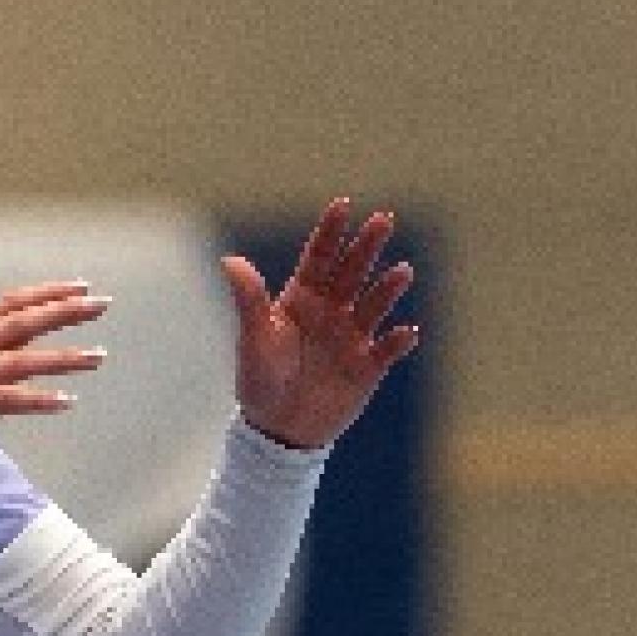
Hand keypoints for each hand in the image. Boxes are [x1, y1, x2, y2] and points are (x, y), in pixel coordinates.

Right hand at [0, 281, 106, 481]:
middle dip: (63, 310)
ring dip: (63, 356)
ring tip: (98, 355)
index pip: (5, 306)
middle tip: (100, 302)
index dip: (43, 294)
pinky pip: (6, 401)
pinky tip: (66, 401)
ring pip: (19, 359)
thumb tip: (9, 374)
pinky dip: (39, 399)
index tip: (77, 287)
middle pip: (18, 321)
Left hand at [228, 199, 418, 449]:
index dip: (331, 231)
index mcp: (302, 298)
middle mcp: (331, 310)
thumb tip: (229, 260)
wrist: (279, 430)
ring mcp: (352, 336)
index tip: (344, 204)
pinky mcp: (367, 366)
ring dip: (388, 288)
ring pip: (374, 304)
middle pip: (352, 271)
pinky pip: (387, 349)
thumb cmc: (261, 380)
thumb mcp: (254, 339)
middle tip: (383, 220)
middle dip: (367, 246)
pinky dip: (398, 341)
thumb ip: (249, 299)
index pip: (320, 257)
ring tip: (402, 272)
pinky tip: (407, 332)